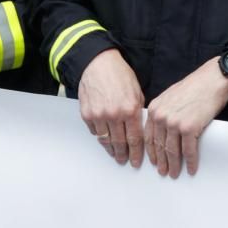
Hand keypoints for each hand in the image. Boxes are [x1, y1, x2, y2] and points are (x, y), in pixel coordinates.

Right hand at [77, 48, 144, 167]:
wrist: (99, 65)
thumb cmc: (121, 76)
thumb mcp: (137, 92)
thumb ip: (138, 112)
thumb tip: (141, 129)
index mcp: (130, 109)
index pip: (135, 138)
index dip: (136, 153)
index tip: (136, 161)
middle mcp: (114, 115)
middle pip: (120, 143)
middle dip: (123, 154)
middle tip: (125, 161)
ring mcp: (99, 116)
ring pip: (106, 141)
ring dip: (111, 150)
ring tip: (115, 155)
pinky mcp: (87, 115)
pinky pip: (95, 132)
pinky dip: (100, 137)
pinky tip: (105, 140)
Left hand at [143, 57, 227, 177]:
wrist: (214, 78)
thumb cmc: (197, 85)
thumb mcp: (172, 95)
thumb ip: (164, 110)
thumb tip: (164, 129)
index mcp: (155, 108)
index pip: (149, 136)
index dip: (152, 152)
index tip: (154, 161)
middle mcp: (161, 116)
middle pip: (159, 146)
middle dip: (161, 162)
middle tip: (164, 172)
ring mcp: (174, 122)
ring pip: (172, 151)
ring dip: (174, 165)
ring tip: (175, 173)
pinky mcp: (189, 127)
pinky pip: (188, 150)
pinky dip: (190, 162)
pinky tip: (192, 168)